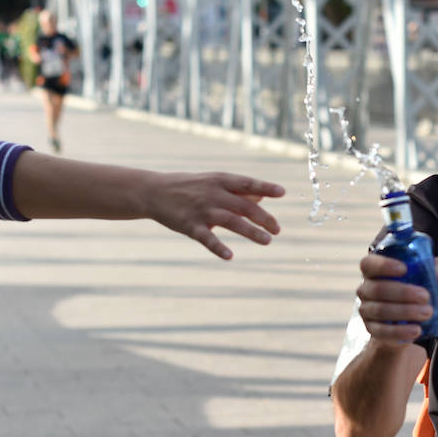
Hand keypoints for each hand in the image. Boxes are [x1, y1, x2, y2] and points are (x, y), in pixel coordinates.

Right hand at [147, 172, 284, 259]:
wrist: (155, 192)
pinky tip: (230, 256)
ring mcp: (202, 210)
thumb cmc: (189, 187)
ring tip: (267, 241)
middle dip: (263, 218)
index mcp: (220, 181)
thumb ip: (238, 190)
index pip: (247, 183)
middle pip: (244, 206)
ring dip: (251, 232)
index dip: (265, 187)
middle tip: (277, 230)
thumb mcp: (213, 182)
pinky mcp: (190, 226)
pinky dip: (218, 247)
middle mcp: (213, 194)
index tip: (282, 192)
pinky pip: (207, 238)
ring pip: (231, 221)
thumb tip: (262, 197)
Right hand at [355, 254, 437, 343]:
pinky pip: (382, 332)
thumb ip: (436, 268)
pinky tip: (416, 330)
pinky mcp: (372, 329)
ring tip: (427, 313)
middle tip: (425, 296)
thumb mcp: (426, 274)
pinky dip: (400, 332)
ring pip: (380, 310)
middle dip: (403, 292)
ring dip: (405, 312)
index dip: (383, 265)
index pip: (368, 264)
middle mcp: (365, 290)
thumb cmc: (413, 288)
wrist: (404, 321)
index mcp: (373, 272)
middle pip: (377, 289)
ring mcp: (366, 310)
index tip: (404, 269)